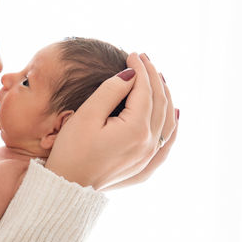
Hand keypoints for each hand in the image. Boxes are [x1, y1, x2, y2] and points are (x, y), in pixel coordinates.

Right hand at [44, 52, 177, 189]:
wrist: (67, 187)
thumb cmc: (71, 150)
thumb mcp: (86, 116)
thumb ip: (110, 92)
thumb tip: (131, 75)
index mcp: (136, 129)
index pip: (144, 90)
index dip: (140, 69)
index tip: (131, 54)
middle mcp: (149, 143)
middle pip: (160, 102)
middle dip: (153, 77)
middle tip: (144, 59)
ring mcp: (149, 157)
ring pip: (168, 120)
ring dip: (165, 96)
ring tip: (157, 78)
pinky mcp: (145, 167)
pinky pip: (168, 142)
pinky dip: (173, 124)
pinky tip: (174, 114)